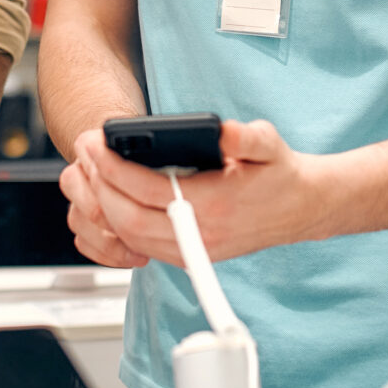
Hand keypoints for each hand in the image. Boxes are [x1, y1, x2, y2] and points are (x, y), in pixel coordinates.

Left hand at [63, 120, 339, 266]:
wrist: (302, 208)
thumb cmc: (281, 174)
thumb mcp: (269, 144)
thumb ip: (246, 136)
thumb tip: (222, 132)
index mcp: (215, 205)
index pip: (148, 191)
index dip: (115, 170)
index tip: (96, 147)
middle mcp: (201, 234)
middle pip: (129, 220)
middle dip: (100, 188)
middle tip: (85, 156)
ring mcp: (194, 250)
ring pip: (131, 237)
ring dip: (105, 206)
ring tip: (93, 172)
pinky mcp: (191, 255)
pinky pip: (142, 245)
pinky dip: (120, 223)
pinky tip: (112, 198)